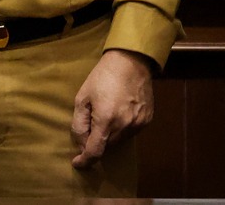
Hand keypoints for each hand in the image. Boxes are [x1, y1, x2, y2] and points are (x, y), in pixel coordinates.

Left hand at [70, 49, 153, 168]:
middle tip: (91, 122)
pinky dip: (122, 129)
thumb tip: (81, 144)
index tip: (77, 163)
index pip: (95, 152)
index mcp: (106, 120)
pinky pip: (130, 133)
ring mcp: (138, 124)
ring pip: (119, 142)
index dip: (85, 161)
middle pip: (107, 147)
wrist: (131, 61)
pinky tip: (119, 112)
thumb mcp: (82, 97)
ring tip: (106, 114)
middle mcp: (124, 126)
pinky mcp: (147, 121)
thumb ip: (79, 124)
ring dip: (109, 136)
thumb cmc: (102, 77)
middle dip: (96, 141)